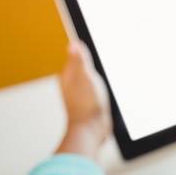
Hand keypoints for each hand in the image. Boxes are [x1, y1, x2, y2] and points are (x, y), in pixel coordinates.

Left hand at [55, 41, 111, 159]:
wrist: (91, 130)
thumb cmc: (86, 105)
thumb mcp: (85, 76)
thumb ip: (80, 60)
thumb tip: (73, 44)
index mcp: (67, 76)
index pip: (76, 56)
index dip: (86, 51)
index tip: (95, 49)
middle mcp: (72, 85)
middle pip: (84, 67)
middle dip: (94, 65)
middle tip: (101, 64)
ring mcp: (81, 95)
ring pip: (92, 79)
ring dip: (100, 78)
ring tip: (105, 79)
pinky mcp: (91, 103)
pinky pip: (97, 90)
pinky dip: (103, 89)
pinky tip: (108, 91)